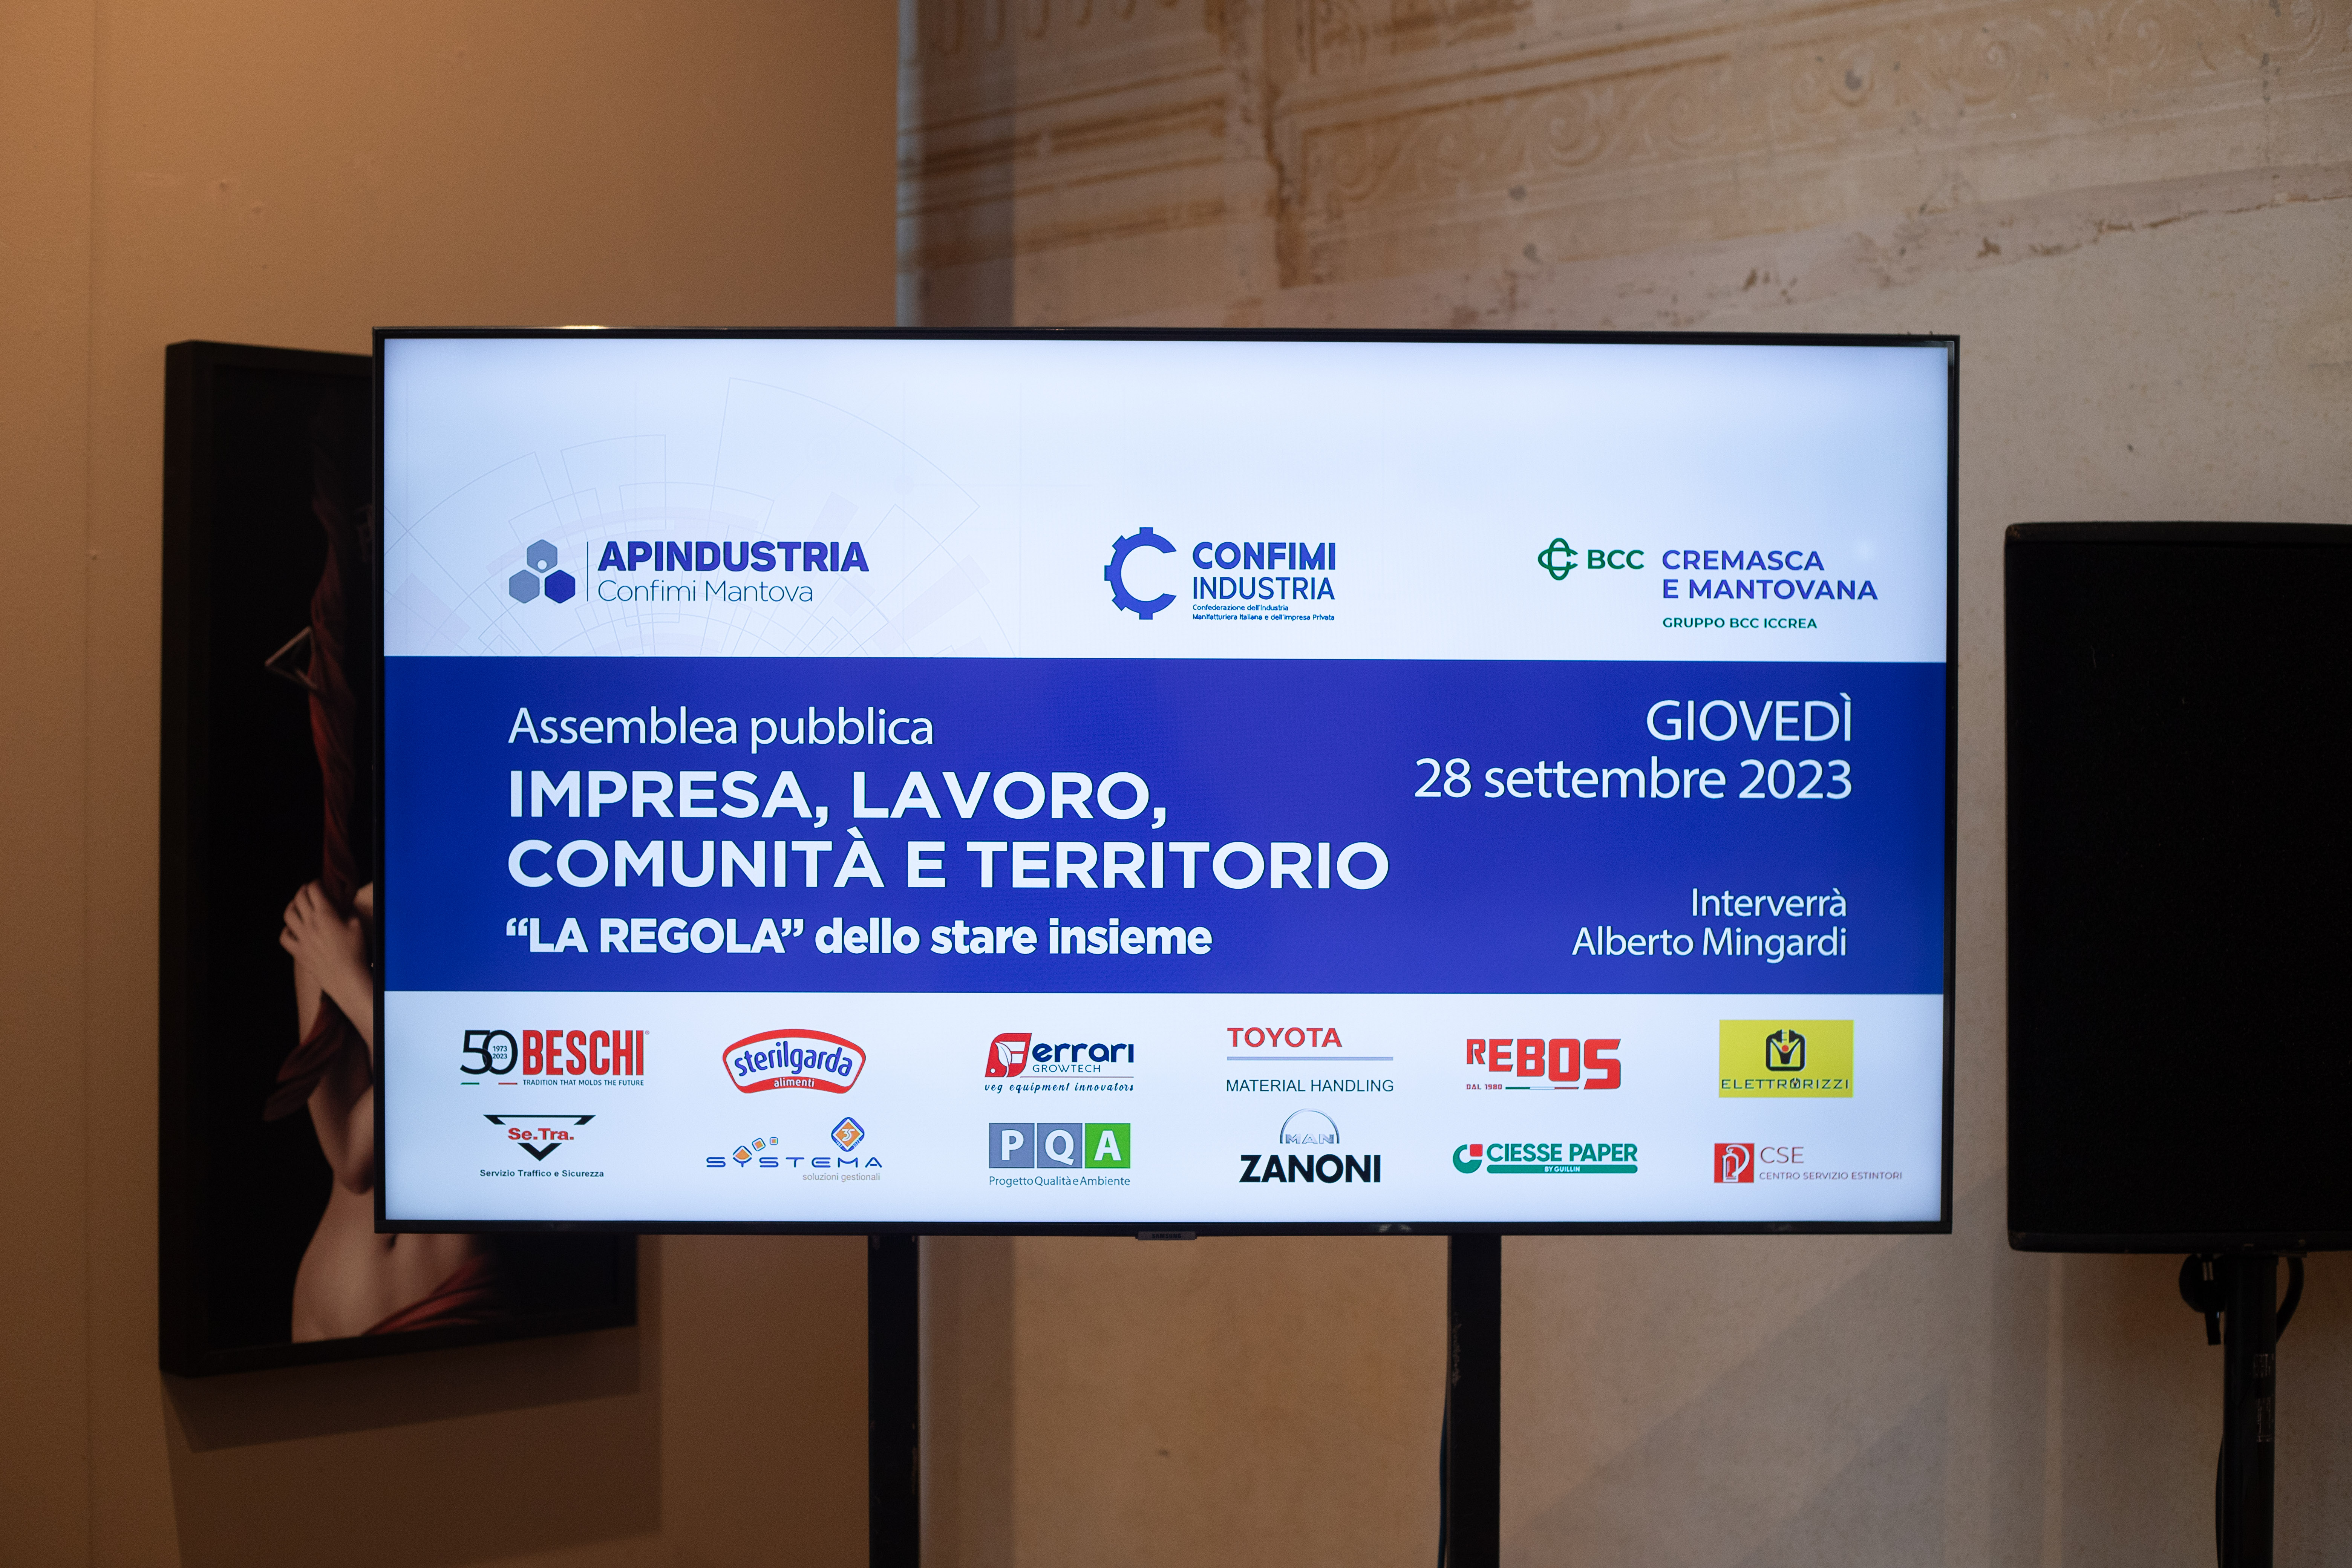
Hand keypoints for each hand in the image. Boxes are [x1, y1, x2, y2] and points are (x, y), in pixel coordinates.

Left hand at [281, 881, 372, 1032]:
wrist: (347, 977)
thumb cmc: (356, 951)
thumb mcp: (357, 925)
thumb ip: (348, 910)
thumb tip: (342, 903)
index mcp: (326, 914)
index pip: (314, 890)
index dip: (316, 883)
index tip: (320, 883)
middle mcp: (310, 923)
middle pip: (299, 899)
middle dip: (303, 891)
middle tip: (309, 890)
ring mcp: (301, 938)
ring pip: (288, 915)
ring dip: (292, 906)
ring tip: (297, 905)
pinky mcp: (298, 951)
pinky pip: (284, 937)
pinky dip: (286, 930)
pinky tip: (293, 928)